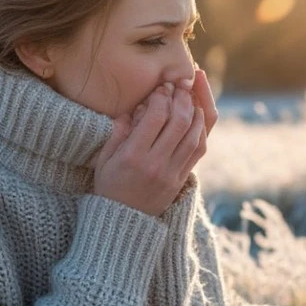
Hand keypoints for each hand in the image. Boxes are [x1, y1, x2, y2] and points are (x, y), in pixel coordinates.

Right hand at [92, 69, 208, 216]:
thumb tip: (136, 108)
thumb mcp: (104, 159)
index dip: (161, 97)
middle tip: (180, 84)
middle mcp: (156, 164)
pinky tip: (198, 116)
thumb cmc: (109, 186)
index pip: (156, 117)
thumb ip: (118, 132)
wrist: (123, 221)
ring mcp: (172, 173)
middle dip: (182, 98)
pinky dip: (201, 130)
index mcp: (133, 157)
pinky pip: (198, 150)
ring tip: (192, 95)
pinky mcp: (181, 179)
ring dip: (196, 110)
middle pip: (179, 122)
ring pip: (193, 135)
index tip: (161, 88)